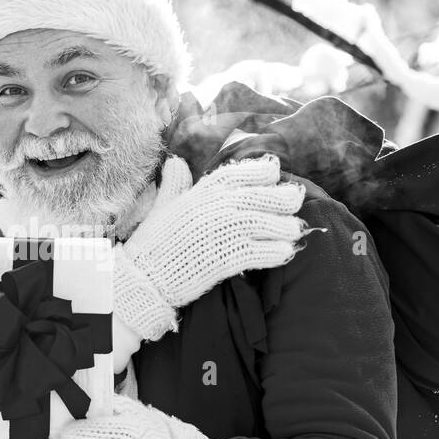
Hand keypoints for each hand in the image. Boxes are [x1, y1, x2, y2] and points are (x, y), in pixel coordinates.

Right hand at [112, 153, 307, 344]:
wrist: (143, 277)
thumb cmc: (152, 242)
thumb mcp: (163, 204)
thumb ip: (175, 182)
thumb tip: (176, 161)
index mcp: (205, 189)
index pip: (246, 171)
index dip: (266, 172)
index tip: (276, 175)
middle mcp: (218, 205)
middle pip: (266, 195)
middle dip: (286, 199)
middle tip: (295, 204)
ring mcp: (225, 231)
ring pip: (270, 223)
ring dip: (287, 228)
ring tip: (293, 232)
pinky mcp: (228, 258)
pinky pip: (264, 252)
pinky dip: (279, 252)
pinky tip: (286, 253)